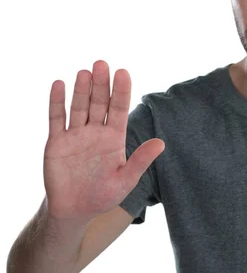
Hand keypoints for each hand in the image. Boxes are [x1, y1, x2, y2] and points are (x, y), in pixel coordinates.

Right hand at [43, 60, 164, 221]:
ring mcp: (76, 135)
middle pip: (99, 103)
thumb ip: (141, 160)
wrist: (75, 211)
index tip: (123, 72)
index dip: (121, 91)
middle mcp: (96, 131)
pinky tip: (59, 85)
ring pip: (79, 106)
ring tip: (84, 72)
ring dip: (81, 89)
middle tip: (102, 63)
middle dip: (101, 84)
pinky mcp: (57, 142)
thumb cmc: (104, 195)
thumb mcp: (126, 179)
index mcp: (114, 137)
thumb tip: (161, 143)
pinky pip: (56, 118)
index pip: (118, 109)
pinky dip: (57, 102)